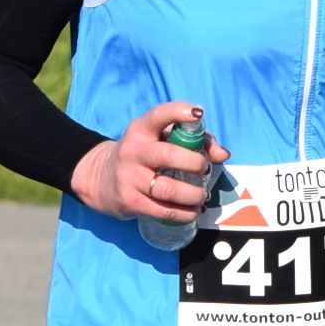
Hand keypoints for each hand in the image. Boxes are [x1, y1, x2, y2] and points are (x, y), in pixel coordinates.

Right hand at [69, 101, 224, 223]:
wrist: (102, 178)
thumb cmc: (144, 154)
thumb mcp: (160, 139)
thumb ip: (195, 140)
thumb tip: (223, 154)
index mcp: (141, 129)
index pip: (159, 115)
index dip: (179, 112)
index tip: (198, 114)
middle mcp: (133, 151)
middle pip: (169, 156)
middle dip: (194, 163)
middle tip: (204, 168)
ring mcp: (130, 177)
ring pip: (169, 189)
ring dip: (194, 194)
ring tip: (203, 195)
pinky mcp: (131, 201)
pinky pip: (163, 210)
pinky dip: (185, 213)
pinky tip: (194, 211)